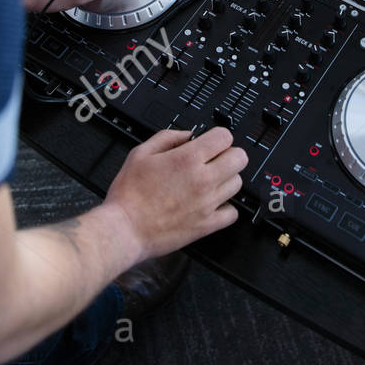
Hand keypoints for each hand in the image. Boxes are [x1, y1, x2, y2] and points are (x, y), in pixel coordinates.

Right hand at [103, 128, 247, 260]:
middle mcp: (202, 180)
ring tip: (210, 182)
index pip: (224, 137)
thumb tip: (186, 134)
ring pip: (237, 183)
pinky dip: (226, 207)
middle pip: (239, 158)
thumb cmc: (128, 195)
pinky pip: (232, 213)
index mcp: (187, 159)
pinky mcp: (207, 225)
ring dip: (227, 179)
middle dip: (229, 154)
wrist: (124, 229)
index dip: (218, 136)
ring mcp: (208, 203)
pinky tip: (212, 203)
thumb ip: (167, 138)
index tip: (211, 141)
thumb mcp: (140, 153)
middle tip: (214, 160)